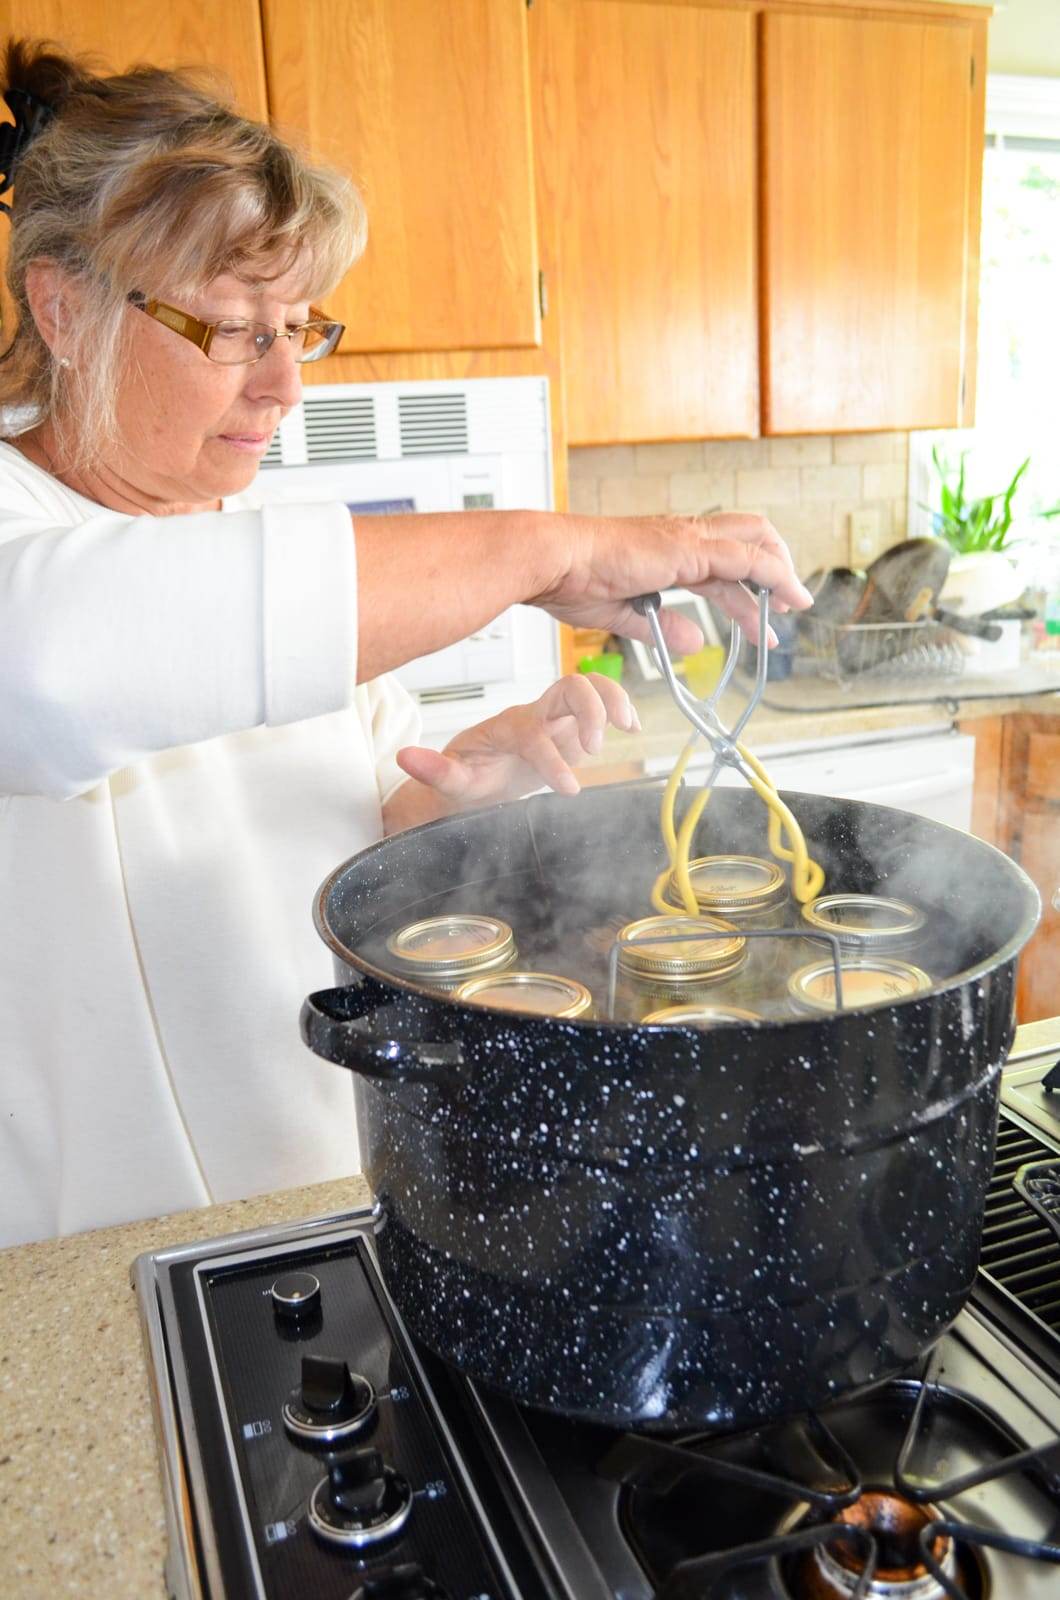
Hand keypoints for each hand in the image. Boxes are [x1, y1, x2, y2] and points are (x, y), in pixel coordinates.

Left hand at [388, 673, 638, 824]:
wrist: (476, 777)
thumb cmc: (467, 777)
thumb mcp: (448, 781)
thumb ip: (433, 771)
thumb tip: (406, 757)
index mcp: (507, 729)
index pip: (535, 733)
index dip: (552, 759)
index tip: (569, 789)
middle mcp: (535, 715)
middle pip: (569, 687)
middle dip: (590, 711)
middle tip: (594, 749)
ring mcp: (556, 719)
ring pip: (589, 687)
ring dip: (613, 700)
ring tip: (627, 726)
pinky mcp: (571, 728)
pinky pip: (600, 704)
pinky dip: (620, 708)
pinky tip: (632, 726)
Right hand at [532, 510, 813, 652]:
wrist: (554, 561)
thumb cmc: (571, 581)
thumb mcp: (625, 613)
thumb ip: (663, 627)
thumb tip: (694, 644)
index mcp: (667, 549)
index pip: (722, 565)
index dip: (746, 593)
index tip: (761, 620)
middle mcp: (683, 537)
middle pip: (750, 540)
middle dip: (774, 572)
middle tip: (784, 609)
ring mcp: (689, 538)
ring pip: (756, 545)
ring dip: (779, 576)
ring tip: (794, 606)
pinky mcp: (692, 549)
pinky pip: (748, 559)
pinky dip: (774, 576)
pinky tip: (787, 598)